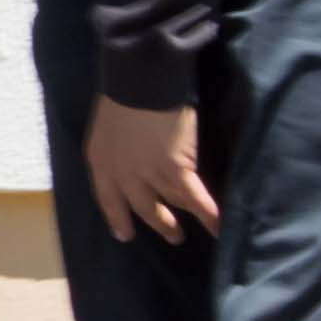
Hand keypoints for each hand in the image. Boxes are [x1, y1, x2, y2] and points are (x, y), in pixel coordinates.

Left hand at [84, 96, 215, 244]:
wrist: (139, 84)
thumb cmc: (121, 97)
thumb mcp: (105, 130)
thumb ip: (114, 152)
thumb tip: (127, 163)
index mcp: (101, 163)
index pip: (107, 200)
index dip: (117, 218)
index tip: (123, 235)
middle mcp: (123, 175)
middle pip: (143, 208)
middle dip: (158, 224)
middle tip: (172, 236)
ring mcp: (149, 174)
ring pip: (170, 204)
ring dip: (182, 219)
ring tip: (193, 230)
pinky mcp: (176, 169)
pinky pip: (195, 198)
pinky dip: (209, 215)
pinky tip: (219, 227)